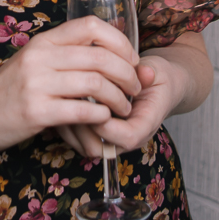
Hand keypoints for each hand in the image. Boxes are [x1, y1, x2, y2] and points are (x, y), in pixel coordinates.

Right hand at [0, 16, 141, 158]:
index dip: (120, 41)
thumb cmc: (8, 91)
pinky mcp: (35, 112)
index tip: (131, 60)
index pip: (91, 26)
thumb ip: (66, 57)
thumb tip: (111, 56)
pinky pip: (82, 111)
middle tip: (136, 89)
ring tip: (123, 108)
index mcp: (43, 41)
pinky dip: (100, 116)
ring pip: (95, 85)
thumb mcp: (34, 63)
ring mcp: (36, 84)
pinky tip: (103, 120)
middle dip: (128, 75)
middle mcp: (40, 57)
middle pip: (101, 58)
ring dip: (119, 99)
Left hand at [56, 54, 186, 158]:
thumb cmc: (156, 80)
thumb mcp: (158, 71)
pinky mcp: (94, 135)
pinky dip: (64, 122)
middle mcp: (125, 138)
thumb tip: (146, 73)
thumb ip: (150, 73)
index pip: (127, 137)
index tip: (94, 101)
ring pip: (81, 145)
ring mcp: (108, 139)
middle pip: (98, 147)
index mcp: (145, 126)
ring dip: (69, 124)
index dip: (107, 122)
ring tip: (61, 100)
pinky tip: (60, 101)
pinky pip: (74, 138)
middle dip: (81, 125)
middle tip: (68, 101)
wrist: (157, 87)